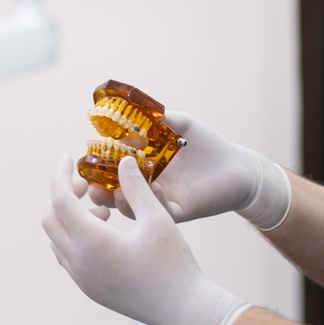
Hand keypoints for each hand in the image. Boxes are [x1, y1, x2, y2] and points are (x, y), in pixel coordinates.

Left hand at [43, 154, 249, 324]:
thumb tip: (123, 161)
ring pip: (57, 239)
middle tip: (86, 182)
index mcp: (91, 241)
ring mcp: (82, 279)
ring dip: (69, 217)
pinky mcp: (90, 288)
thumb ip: (136, 188)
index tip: (67, 157)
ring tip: (103, 209)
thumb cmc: (173, 262)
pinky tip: (105, 230)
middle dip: (62, 195)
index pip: (60, 200)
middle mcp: (78, 262)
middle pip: (50, 220)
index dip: (61, 175)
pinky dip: (75, 236)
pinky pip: (68, 256)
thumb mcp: (158, 218)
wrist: (182, 309)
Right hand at [87, 111, 291, 229]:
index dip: (96, 173)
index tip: (85, 166)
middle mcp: (148, 189)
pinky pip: (163, 213)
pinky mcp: (181, 211)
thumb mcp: (181, 125)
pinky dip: (154, 203)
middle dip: (100, 195)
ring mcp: (163, 202)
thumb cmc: (208, 145)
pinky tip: (153, 189)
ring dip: (122, 202)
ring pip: (135, 210)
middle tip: (90, 188)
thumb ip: (158, 119)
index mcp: (143, 170)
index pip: (112, 175)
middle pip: (115, 196)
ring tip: (115, 192)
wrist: (238, 166)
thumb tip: (131, 111)